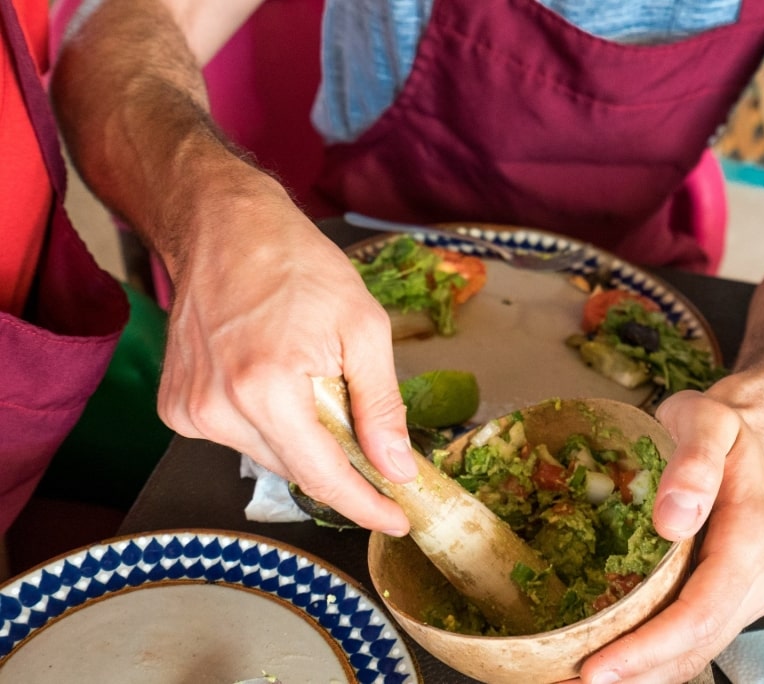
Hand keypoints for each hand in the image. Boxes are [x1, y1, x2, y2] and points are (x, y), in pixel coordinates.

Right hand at [156, 185, 417, 533]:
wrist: (223, 228)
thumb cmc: (297, 266)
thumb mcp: (364, 327)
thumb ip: (380, 406)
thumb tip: (395, 467)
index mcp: (265, 388)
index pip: (323, 476)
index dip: (364, 504)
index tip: (397, 520)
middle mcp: (217, 408)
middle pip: (297, 469)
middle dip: (340, 460)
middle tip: (369, 433)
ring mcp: (189, 411)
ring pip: (269, 455)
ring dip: (302, 436)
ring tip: (310, 379)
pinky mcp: (176, 408)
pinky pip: (240, 437)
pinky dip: (269, 423)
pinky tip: (274, 379)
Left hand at [575, 390, 763, 682]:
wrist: (746, 433)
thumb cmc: (720, 426)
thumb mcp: (707, 421)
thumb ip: (694, 464)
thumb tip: (674, 520)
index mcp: (754, 536)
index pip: (701, 610)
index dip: (650, 646)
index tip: (598, 666)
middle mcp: (758, 575)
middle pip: (698, 644)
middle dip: (637, 673)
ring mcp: (746, 591)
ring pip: (696, 651)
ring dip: (642, 676)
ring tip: (579, 683)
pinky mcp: (728, 597)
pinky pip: (692, 638)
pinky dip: (651, 659)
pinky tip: (612, 664)